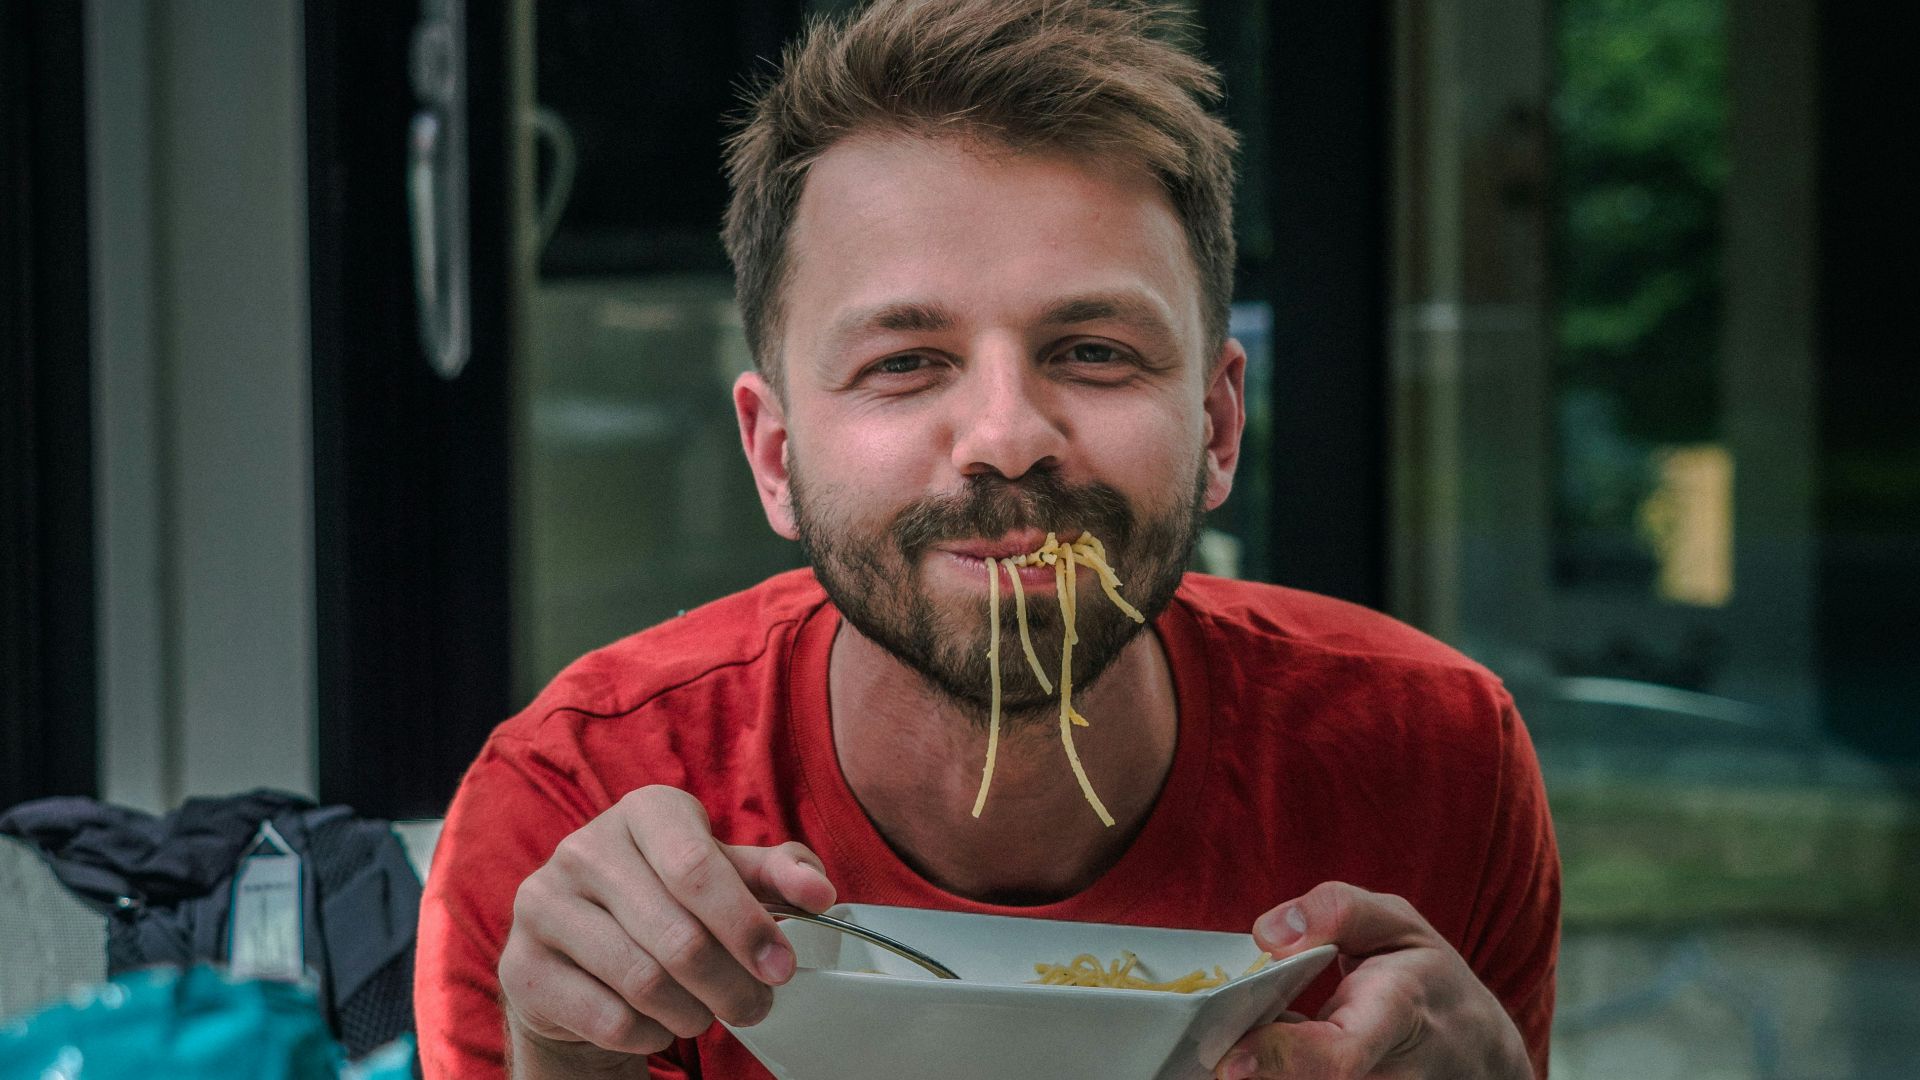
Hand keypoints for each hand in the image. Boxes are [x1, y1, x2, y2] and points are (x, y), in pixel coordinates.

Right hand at [498, 785, 837, 1074]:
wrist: (581, 957)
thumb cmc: (668, 904)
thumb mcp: (727, 877)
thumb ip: (778, 877)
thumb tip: (820, 893)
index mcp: (644, 811)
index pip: (697, 867)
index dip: (746, 924)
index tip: (782, 967)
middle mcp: (585, 848)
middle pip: (677, 935)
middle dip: (732, 985)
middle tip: (757, 1006)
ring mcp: (543, 905)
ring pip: (643, 982)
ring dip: (692, 1012)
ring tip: (707, 1013)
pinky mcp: (522, 966)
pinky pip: (607, 1018)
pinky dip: (648, 1033)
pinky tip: (657, 1023)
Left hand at [1215, 882, 1531, 1079]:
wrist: (1474, 1055)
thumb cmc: (1429, 982)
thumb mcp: (1399, 924)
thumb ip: (1336, 911)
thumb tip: (1267, 934)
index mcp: (1397, 1013)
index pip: (1342, 1052)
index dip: (1284, 1058)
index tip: (1231, 1061)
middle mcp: (1386, 1074)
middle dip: (1258, 1067)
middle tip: (1214, 1047)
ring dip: (1263, 1068)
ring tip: (1243, 1039)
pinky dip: (1271, 1069)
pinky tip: (1261, 1052)